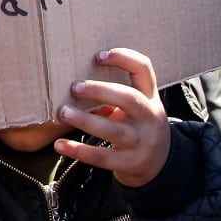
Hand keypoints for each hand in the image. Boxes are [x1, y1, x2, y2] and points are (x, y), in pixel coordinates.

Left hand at [55, 48, 169, 187]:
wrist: (159, 165)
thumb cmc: (138, 126)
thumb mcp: (139, 107)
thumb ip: (119, 93)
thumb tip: (77, 80)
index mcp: (150, 98)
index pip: (144, 69)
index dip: (124, 58)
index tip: (98, 56)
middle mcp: (150, 118)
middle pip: (129, 99)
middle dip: (101, 91)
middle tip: (74, 87)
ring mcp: (142, 142)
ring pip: (114, 130)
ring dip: (85, 121)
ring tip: (62, 113)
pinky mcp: (130, 163)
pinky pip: (102, 157)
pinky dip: (79, 151)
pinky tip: (60, 145)